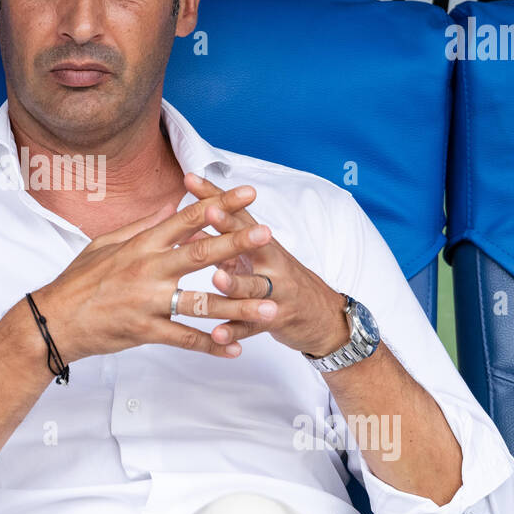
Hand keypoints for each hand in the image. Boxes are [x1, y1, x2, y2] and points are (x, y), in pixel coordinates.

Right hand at [31, 185, 282, 360]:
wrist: (53, 320)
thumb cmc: (79, 281)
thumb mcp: (106, 243)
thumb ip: (142, 226)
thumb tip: (172, 206)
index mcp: (141, 245)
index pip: (186, 218)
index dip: (218, 204)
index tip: (246, 194)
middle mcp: (147, 270)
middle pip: (199, 254)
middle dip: (235, 243)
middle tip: (267, 234)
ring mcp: (147, 302)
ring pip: (201, 304)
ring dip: (239, 306)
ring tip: (270, 308)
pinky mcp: (145, 331)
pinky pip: (185, 339)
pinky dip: (211, 346)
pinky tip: (235, 349)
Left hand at [183, 173, 350, 357]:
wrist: (325, 318)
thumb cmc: (280, 282)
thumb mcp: (254, 260)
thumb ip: (223, 247)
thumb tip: (189, 231)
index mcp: (261, 245)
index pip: (237, 214)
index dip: (215, 196)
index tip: (190, 178)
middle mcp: (272, 263)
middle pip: (249, 242)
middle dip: (229, 226)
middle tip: (209, 211)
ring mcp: (276, 292)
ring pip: (254, 287)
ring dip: (235, 283)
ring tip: (215, 278)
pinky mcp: (278, 321)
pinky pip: (253, 327)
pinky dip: (236, 331)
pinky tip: (217, 335)